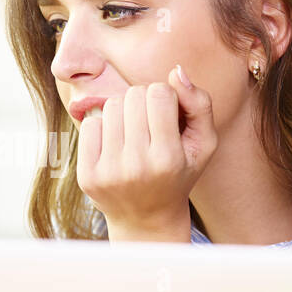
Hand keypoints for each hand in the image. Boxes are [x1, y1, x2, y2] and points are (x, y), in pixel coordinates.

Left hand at [77, 65, 217, 236]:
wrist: (147, 219)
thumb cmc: (179, 173)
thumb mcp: (204, 144)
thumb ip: (200, 104)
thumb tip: (176, 72)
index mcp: (168, 158)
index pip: (159, 93)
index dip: (165, 95)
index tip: (168, 113)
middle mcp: (137, 167)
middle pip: (133, 96)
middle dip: (143, 101)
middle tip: (150, 123)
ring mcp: (109, 172)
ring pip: (110, 106)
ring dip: (123, 111)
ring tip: (133, 133)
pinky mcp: (87, 175)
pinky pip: (89, 124)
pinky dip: (103, 126)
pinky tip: (115, 143)